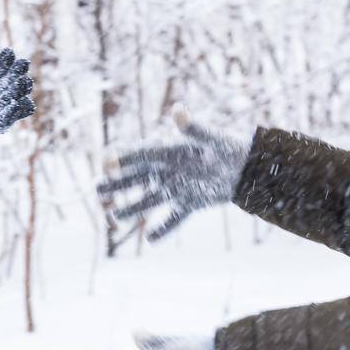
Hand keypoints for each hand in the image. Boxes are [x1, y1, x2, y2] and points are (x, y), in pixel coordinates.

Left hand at [0, 48, 34, 171]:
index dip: (3, 63)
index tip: (8, 52)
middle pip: (7, 86)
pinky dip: (11, 114)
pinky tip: (19, 103)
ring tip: (24, 81)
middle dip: (16, 75)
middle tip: (22, 63)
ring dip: (19, 94)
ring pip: (10, 104)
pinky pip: (1, 123)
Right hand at [97, 110, 251, 240]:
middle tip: (98, 190)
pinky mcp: (190, 203)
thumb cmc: (231, 148)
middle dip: (117, 184)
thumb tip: (178, 110)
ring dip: (133, 208)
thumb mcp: (212, 139)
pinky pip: (173, 218)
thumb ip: (193, 128)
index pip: (140, 155)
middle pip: (137, 178)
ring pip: (149, 200)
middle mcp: (169, 171)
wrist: (252, 168)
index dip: (122, 159)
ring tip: (115, 217)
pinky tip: (151, 239)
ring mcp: (178, 188)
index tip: (106, 163)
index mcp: (170, 152)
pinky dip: (163, 229)